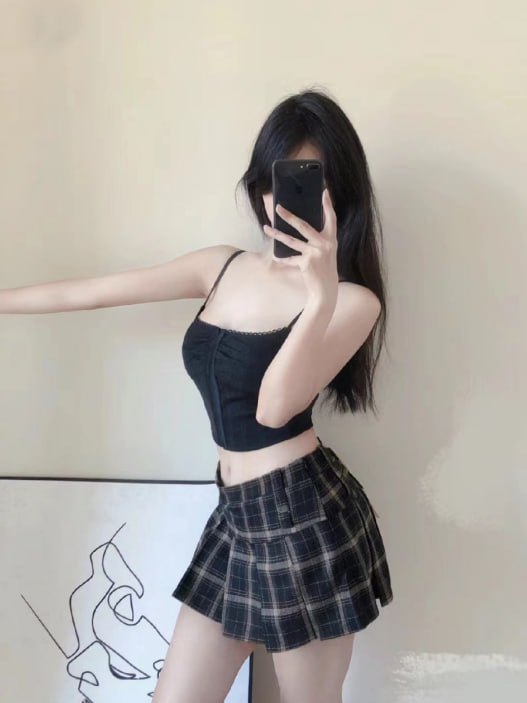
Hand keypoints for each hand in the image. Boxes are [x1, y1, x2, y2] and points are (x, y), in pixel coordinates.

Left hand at [263, 188, 337, 303]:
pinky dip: (283, 259)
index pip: (331, 218)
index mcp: (332, 239)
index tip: (324, 191)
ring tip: (266, 228)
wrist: (326, 289)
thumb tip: (299, 226)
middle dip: (289, 216)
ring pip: (291, 241)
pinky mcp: (306, 263)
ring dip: (277, 234)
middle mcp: (325, 244)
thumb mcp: (325, 252)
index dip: (328, 205)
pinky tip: (276, 256)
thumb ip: (317, 240)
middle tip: (277, 207)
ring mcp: (315, 253)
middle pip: (303, 226)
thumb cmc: (324, 269)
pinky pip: (290, 258)